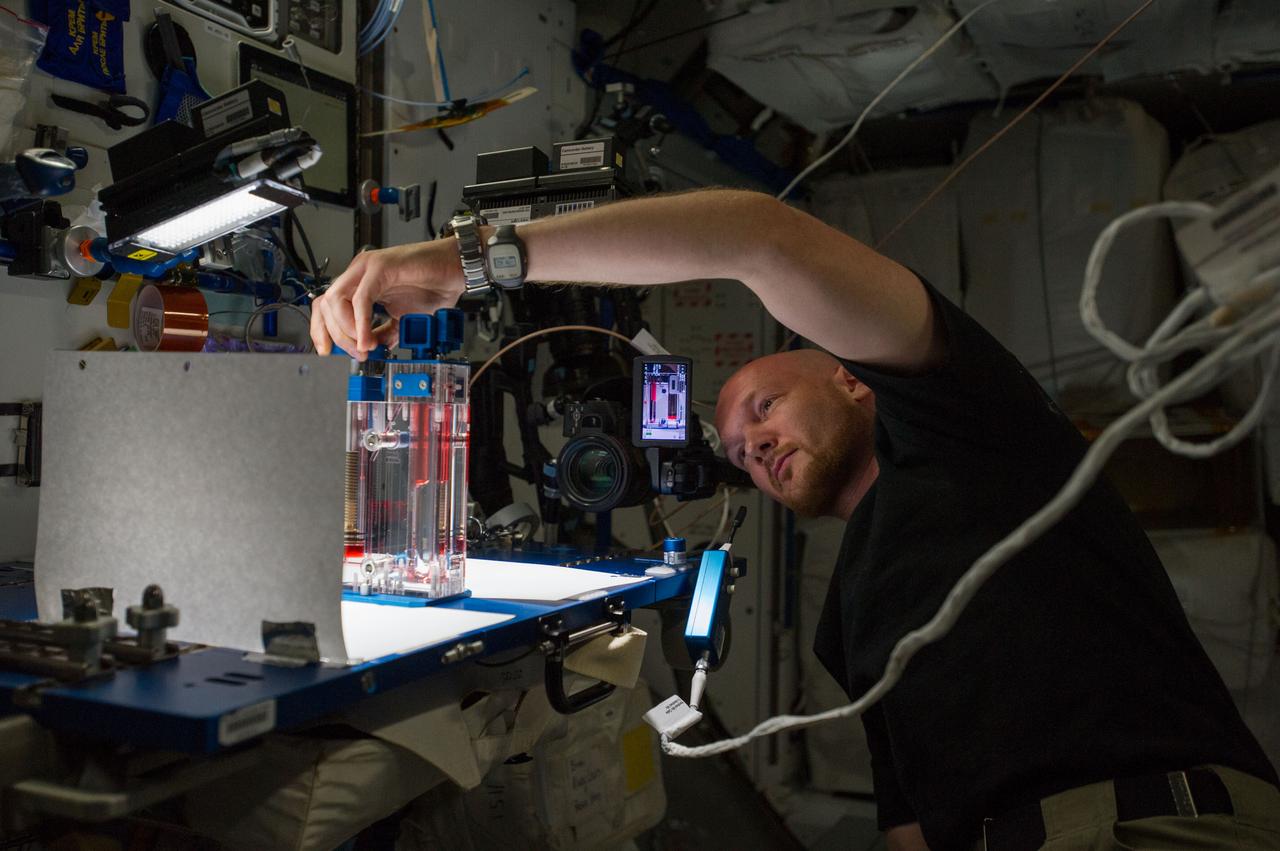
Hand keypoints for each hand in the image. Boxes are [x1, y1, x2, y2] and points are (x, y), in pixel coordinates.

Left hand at [309, 238, 464, 358]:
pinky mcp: (380, 267)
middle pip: (325, 305)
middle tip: (358, 353)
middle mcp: (358, 273)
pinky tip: (369, 339)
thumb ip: (384, 332)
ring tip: (365, 346)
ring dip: (346, 330)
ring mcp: (367, 267)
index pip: (325, 305)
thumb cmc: (433, 284)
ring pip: (336, 300)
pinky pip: (361, 298)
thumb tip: (371, 348)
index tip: (327, 352)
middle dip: (337, 336)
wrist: (456, 270)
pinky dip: (360, 323)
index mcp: (359, 283)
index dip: (321, 330)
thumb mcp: (402, 319)